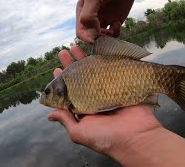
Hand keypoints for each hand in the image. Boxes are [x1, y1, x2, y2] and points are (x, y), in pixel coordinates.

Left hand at [47, 45, 161, 154]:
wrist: (136, 137)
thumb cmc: (105, 137)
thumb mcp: (79, 132)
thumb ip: (65, 120)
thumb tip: (49, 115)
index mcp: (85, 109)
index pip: (70, 91)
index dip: (62, 81)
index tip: (56, 69)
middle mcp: (95, 99)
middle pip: (81, 78)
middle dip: (71, 65)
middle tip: (63, 52)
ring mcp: (109, 91)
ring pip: (94, 71)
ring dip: (86, 59)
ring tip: (75, 46)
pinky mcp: (122, 86)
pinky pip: (112, 71)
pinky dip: (106, 60)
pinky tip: (97, 50)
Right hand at [76, 0, 138, 42]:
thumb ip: (88, 15)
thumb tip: (91, 33)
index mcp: (83, 13)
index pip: (80, 32)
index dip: (86, 38)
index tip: (94, 40)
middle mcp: (92, 19)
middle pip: (91, 37)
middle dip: (98, 38)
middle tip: (106, 33)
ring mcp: (104, 21)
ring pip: (102, 38)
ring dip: (107, 38)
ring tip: (112, 29)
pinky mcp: (115, 22)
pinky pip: (113, 34)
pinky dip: (115, 33)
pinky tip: (117, 24)